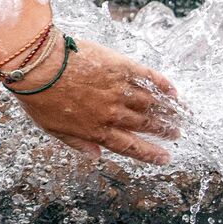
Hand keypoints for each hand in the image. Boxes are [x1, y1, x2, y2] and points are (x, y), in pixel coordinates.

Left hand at [4, 36, 180, 164]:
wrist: (39, 66)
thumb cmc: (40, 97)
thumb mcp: (52, 129)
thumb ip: (77, 143)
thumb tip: (96, 157)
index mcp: (96, 130)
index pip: (129, 146)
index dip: (150, 153)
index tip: (166, 157)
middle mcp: (113, 113)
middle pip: (145, 124)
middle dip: (165, 131)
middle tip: (178, 134)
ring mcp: (119, 89)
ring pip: (152, 103)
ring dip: (170, 111)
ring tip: (184, 115)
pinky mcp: (121, 67)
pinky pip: (148, 78)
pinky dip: (163, 85)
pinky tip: (173, 91)